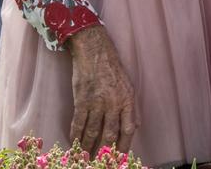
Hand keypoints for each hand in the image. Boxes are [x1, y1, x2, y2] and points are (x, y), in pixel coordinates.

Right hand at [68, 25, 135, 152]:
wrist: (95, 52)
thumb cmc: (112, 69)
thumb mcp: (128, 86)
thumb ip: (131, 107)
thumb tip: (136, 126)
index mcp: (127, 100)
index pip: (128, 129)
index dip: (124, 146)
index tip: (119, 158)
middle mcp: (113, 104)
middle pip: (110, 134)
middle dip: (105, 151)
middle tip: (100, 162)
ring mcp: (97, 102)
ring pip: (92, 132)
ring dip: (88, 147)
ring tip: (85, 157)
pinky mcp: (81, 100)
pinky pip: (78, 123)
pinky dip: (75, 135)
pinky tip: (74, 143)